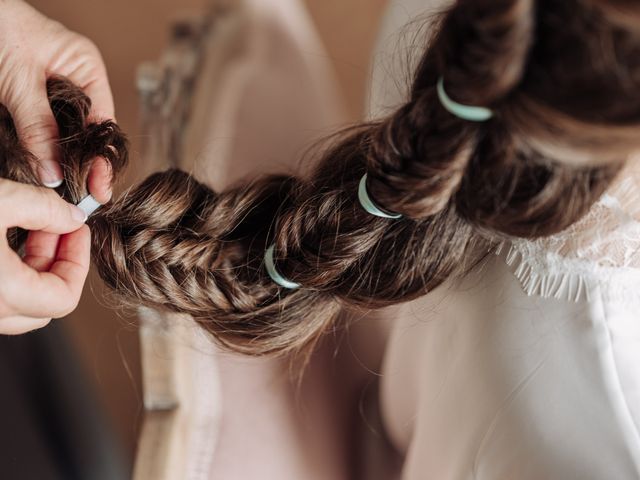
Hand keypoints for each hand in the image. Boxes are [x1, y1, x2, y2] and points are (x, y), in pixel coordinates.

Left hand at [0, 0, 114, 202]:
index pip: (103, 122)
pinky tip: (45, 171)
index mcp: (86, 69)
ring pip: (64, 136)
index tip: (99, 189)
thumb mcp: (19, 81)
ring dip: (62, 161)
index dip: (102, 157)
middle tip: (85, 198)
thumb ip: (37, 127)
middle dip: (85, 164)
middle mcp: (76, 83)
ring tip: (67, 190)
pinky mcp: (28, 102)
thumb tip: (54, 175)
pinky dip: (40, 151)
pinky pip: (41, 133)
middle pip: (88, 133)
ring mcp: (53, 93)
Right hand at [0, 179, 88, 333]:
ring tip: (30, 224)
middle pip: (43, 305)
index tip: (77, 230)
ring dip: (32, 267)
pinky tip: (4, 235)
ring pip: (17, 303)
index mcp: (2, 295)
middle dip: (58, 263)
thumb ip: (44, 208)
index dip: (79, 263)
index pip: (64, 299)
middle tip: (57, 225)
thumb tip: (73, 217)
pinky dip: (8, 272)